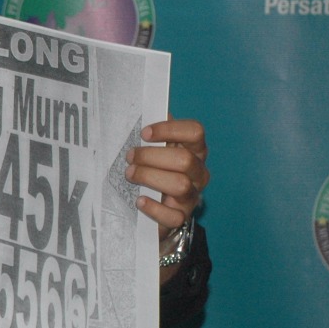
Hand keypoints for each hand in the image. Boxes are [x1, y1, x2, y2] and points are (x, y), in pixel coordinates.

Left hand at [126, 116, 208, 241]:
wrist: (158, 209)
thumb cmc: (156, 171)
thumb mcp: (155, 150)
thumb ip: (155, 133)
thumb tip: (153, 110)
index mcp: (195, 150)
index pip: (195, 132)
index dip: (170, 129)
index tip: (144, 133)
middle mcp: (198, 172)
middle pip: (184, 160)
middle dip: (152, 157)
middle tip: (130, 157)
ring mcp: (192, 196)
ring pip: (180, 185)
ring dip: (150, 177)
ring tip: (130, 174)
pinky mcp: (181, 217)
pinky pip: (174, 216)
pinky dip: (155, 208)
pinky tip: (140, 201)